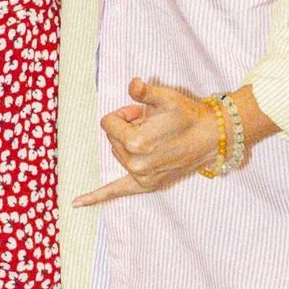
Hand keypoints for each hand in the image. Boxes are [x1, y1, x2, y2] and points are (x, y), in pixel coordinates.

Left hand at [76, 76, 228, 205]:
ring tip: (154, 136)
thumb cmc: (188, 115)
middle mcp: (136, 163)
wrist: (212, 136)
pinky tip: (77, 202)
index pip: (108, 122)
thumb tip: (132, 85)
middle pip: (112, 138)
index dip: (124, 113)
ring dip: (129, 143)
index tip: (142, 111)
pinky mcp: (147, 184)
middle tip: (150, 123)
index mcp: (136, 142)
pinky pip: (118, 191)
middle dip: (127, 127)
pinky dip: (96, 197)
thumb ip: (143, 91)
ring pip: (118, 153)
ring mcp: (141, 176)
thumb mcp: (165, 98)